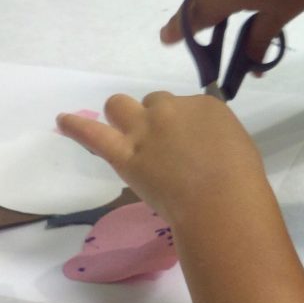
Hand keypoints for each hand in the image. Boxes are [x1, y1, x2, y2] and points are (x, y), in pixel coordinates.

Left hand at [57, 92, 266, 228]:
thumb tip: (199, 144)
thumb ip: (214, 137)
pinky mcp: (124, 153)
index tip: (190, 144)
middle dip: (157, 119)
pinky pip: (92, 133)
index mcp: (205, 106)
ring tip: (124, 132)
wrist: (221, 201)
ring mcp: (145, 129)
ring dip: (122, 115)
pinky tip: (62, 120)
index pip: (186, 106)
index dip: (184, 125)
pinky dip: (75, 126)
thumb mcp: (237, 145)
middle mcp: (171, 109)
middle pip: (154, 102)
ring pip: (120, 105)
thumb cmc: (241, 180)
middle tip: (165, 147)